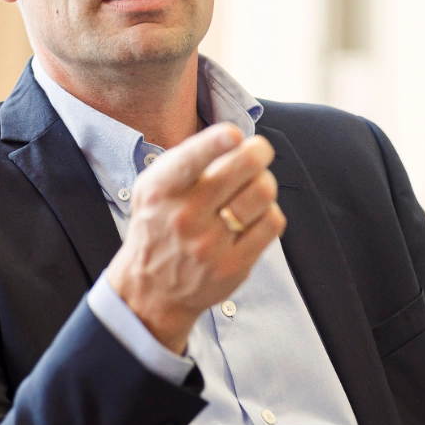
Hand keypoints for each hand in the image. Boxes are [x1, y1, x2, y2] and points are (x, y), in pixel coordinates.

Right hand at [104, 123, 285, 352]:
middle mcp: (184, 217)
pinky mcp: (233, 266)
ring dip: (265, 184)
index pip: (190, 162)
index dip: (215, 143)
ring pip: (263, 193)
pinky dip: (269, 212)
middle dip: (259, 151)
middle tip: (259, 151)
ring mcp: (209, 245)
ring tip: (254, 187)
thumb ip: (187, 160)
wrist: (152, 288)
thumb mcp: (154, 187)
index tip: (232, 135)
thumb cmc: (160, 224)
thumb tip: (235, 138)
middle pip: (243, 168)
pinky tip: (254, 217)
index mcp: (161, 190)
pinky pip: (272, 223)